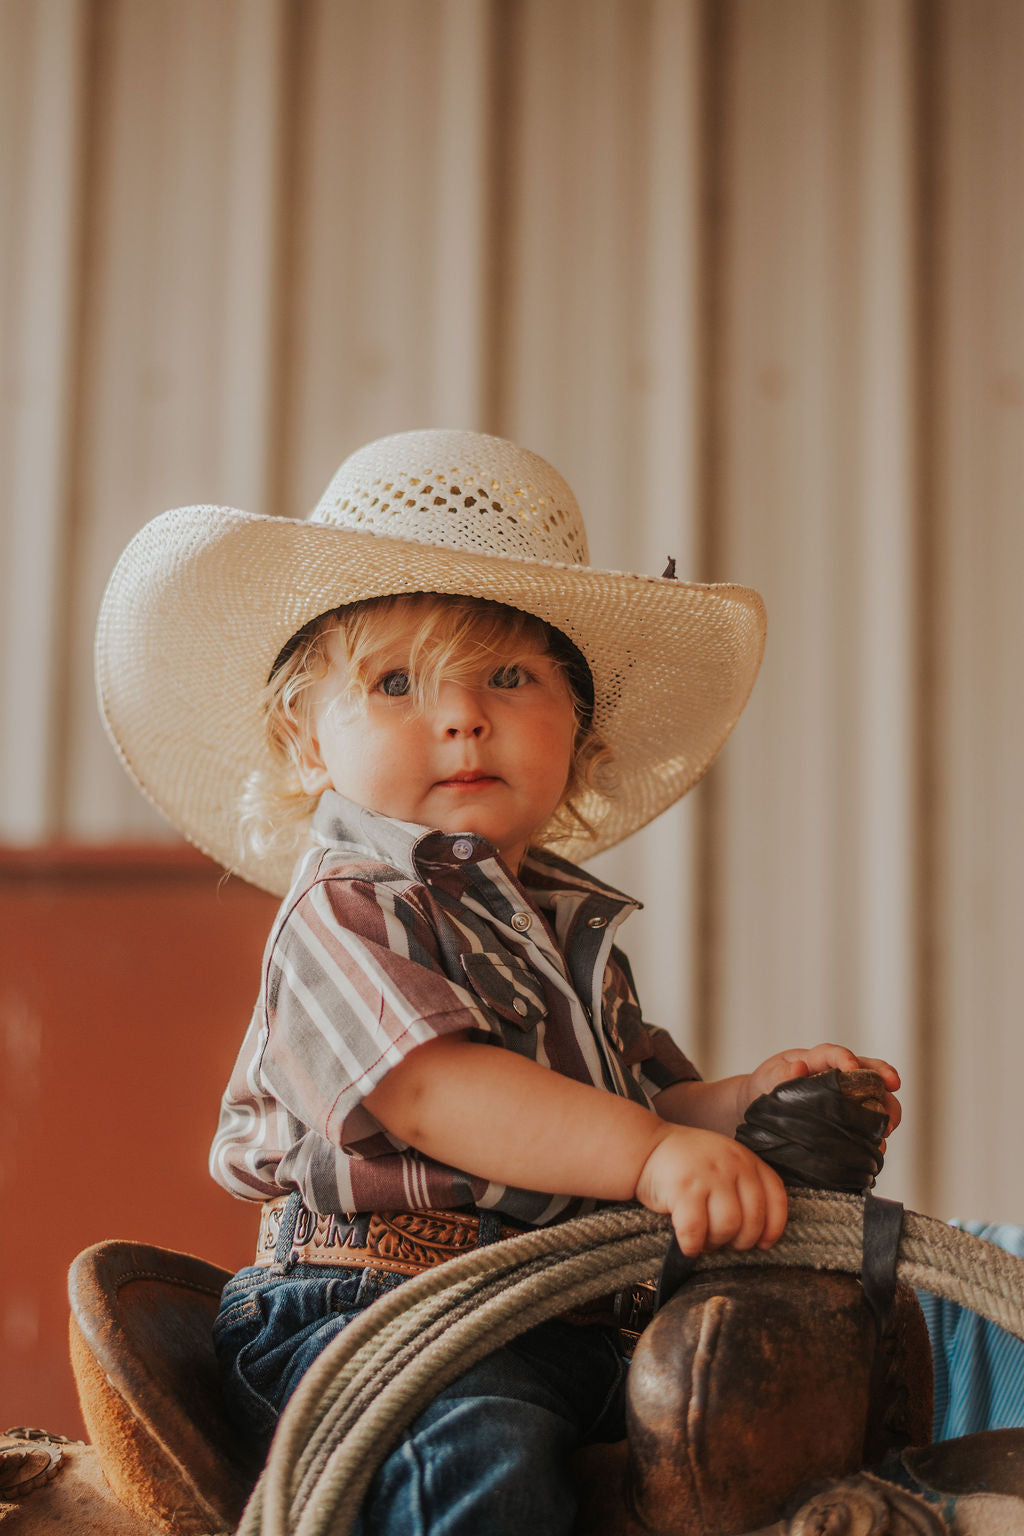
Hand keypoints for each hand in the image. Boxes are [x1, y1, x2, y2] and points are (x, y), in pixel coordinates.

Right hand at [635, 1125, 787, 1256]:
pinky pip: (695, 1230)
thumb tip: (761, 1233)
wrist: (647, 1147)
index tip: (764, 1243)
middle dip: (740, 1241)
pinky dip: (693, 1245)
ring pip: (727, 1227)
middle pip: (752, 1219)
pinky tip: (688, 1245)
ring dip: (716, 1243)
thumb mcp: (724, 1161)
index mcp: (746, 1159)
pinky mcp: (683, 1189)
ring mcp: (708, 1176)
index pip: (775, 1198)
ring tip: (705, 1241)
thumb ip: (744, 1185)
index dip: (774, 1227)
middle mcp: (731, 1164)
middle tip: (724, 1242)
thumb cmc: (687, 1162)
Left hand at [740, 1044, 901, 1136]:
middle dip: (883, 1079)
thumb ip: (780, 1074)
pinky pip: (869, 1122)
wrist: (762, 1107)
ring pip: (877, 1097)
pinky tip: (878, 1145)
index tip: (852, 1066)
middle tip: (892, 1090)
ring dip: (887, 1109)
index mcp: (816, 1060)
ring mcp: (848, 1096)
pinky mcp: (850, 1118)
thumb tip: (798, 1067)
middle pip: (868, 1071)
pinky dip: (877, 1132)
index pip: (833, 1053)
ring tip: (889, 1127)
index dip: (845, 1057)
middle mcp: (838, 1075)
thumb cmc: (766, 1086)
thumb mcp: (767, 1078)